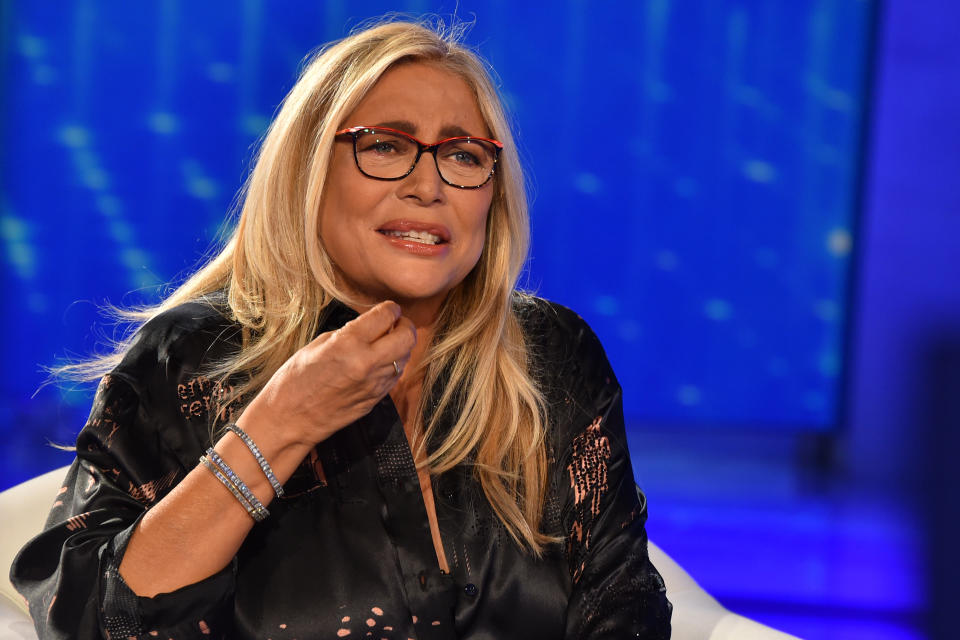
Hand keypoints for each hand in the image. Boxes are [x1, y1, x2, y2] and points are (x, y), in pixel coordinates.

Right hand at [240, 301, 416, 447]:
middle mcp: (367, 363)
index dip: (390, 309)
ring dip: (400, 347)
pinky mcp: (375, 399)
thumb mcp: (317, 345)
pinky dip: (393, 365)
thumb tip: (369, 327)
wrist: (289, 420)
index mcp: (349, 344)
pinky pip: (395, 376)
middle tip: (395, 324)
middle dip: (404, 326)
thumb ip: (348, 333)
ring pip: (405, 357)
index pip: (385, 316)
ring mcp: (374, 384)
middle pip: (407, 337)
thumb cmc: (294, 381)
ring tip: (385, 344)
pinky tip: (379, 363)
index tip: (389, 309)